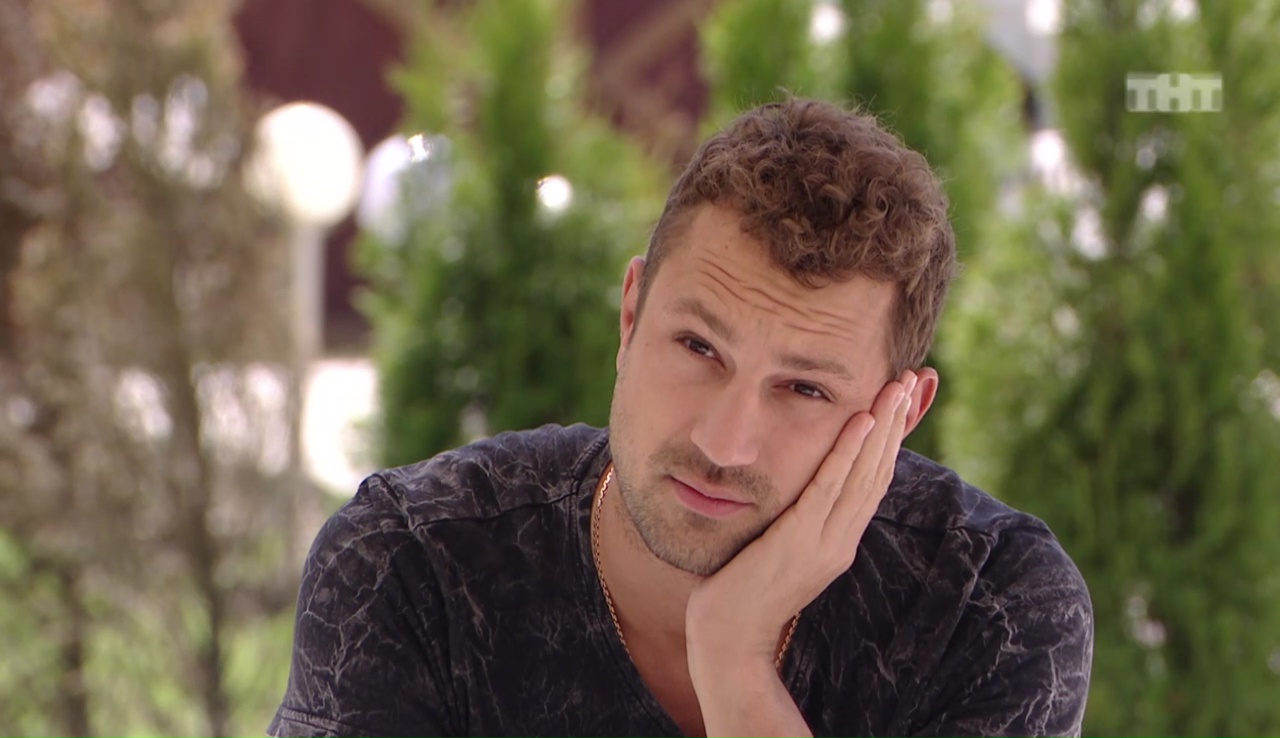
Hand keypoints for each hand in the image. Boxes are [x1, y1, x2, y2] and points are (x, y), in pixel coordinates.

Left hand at [685, 370, 917, 674]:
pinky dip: (847, 454)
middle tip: (912, 379)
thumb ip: (797, 521)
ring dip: (882, 427)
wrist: (727, 640)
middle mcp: (840, 540)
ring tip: (896, 387)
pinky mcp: (798, 540)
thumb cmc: (742, 592)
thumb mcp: (780, 549)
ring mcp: (823, 542)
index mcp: (838, 541)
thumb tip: (801, 491)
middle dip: (896, 423)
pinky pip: (827, 489)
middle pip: (878, 472)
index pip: (874, 481)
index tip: (902, 401)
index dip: (891, 440)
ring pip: (862, 475)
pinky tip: (860, 422)